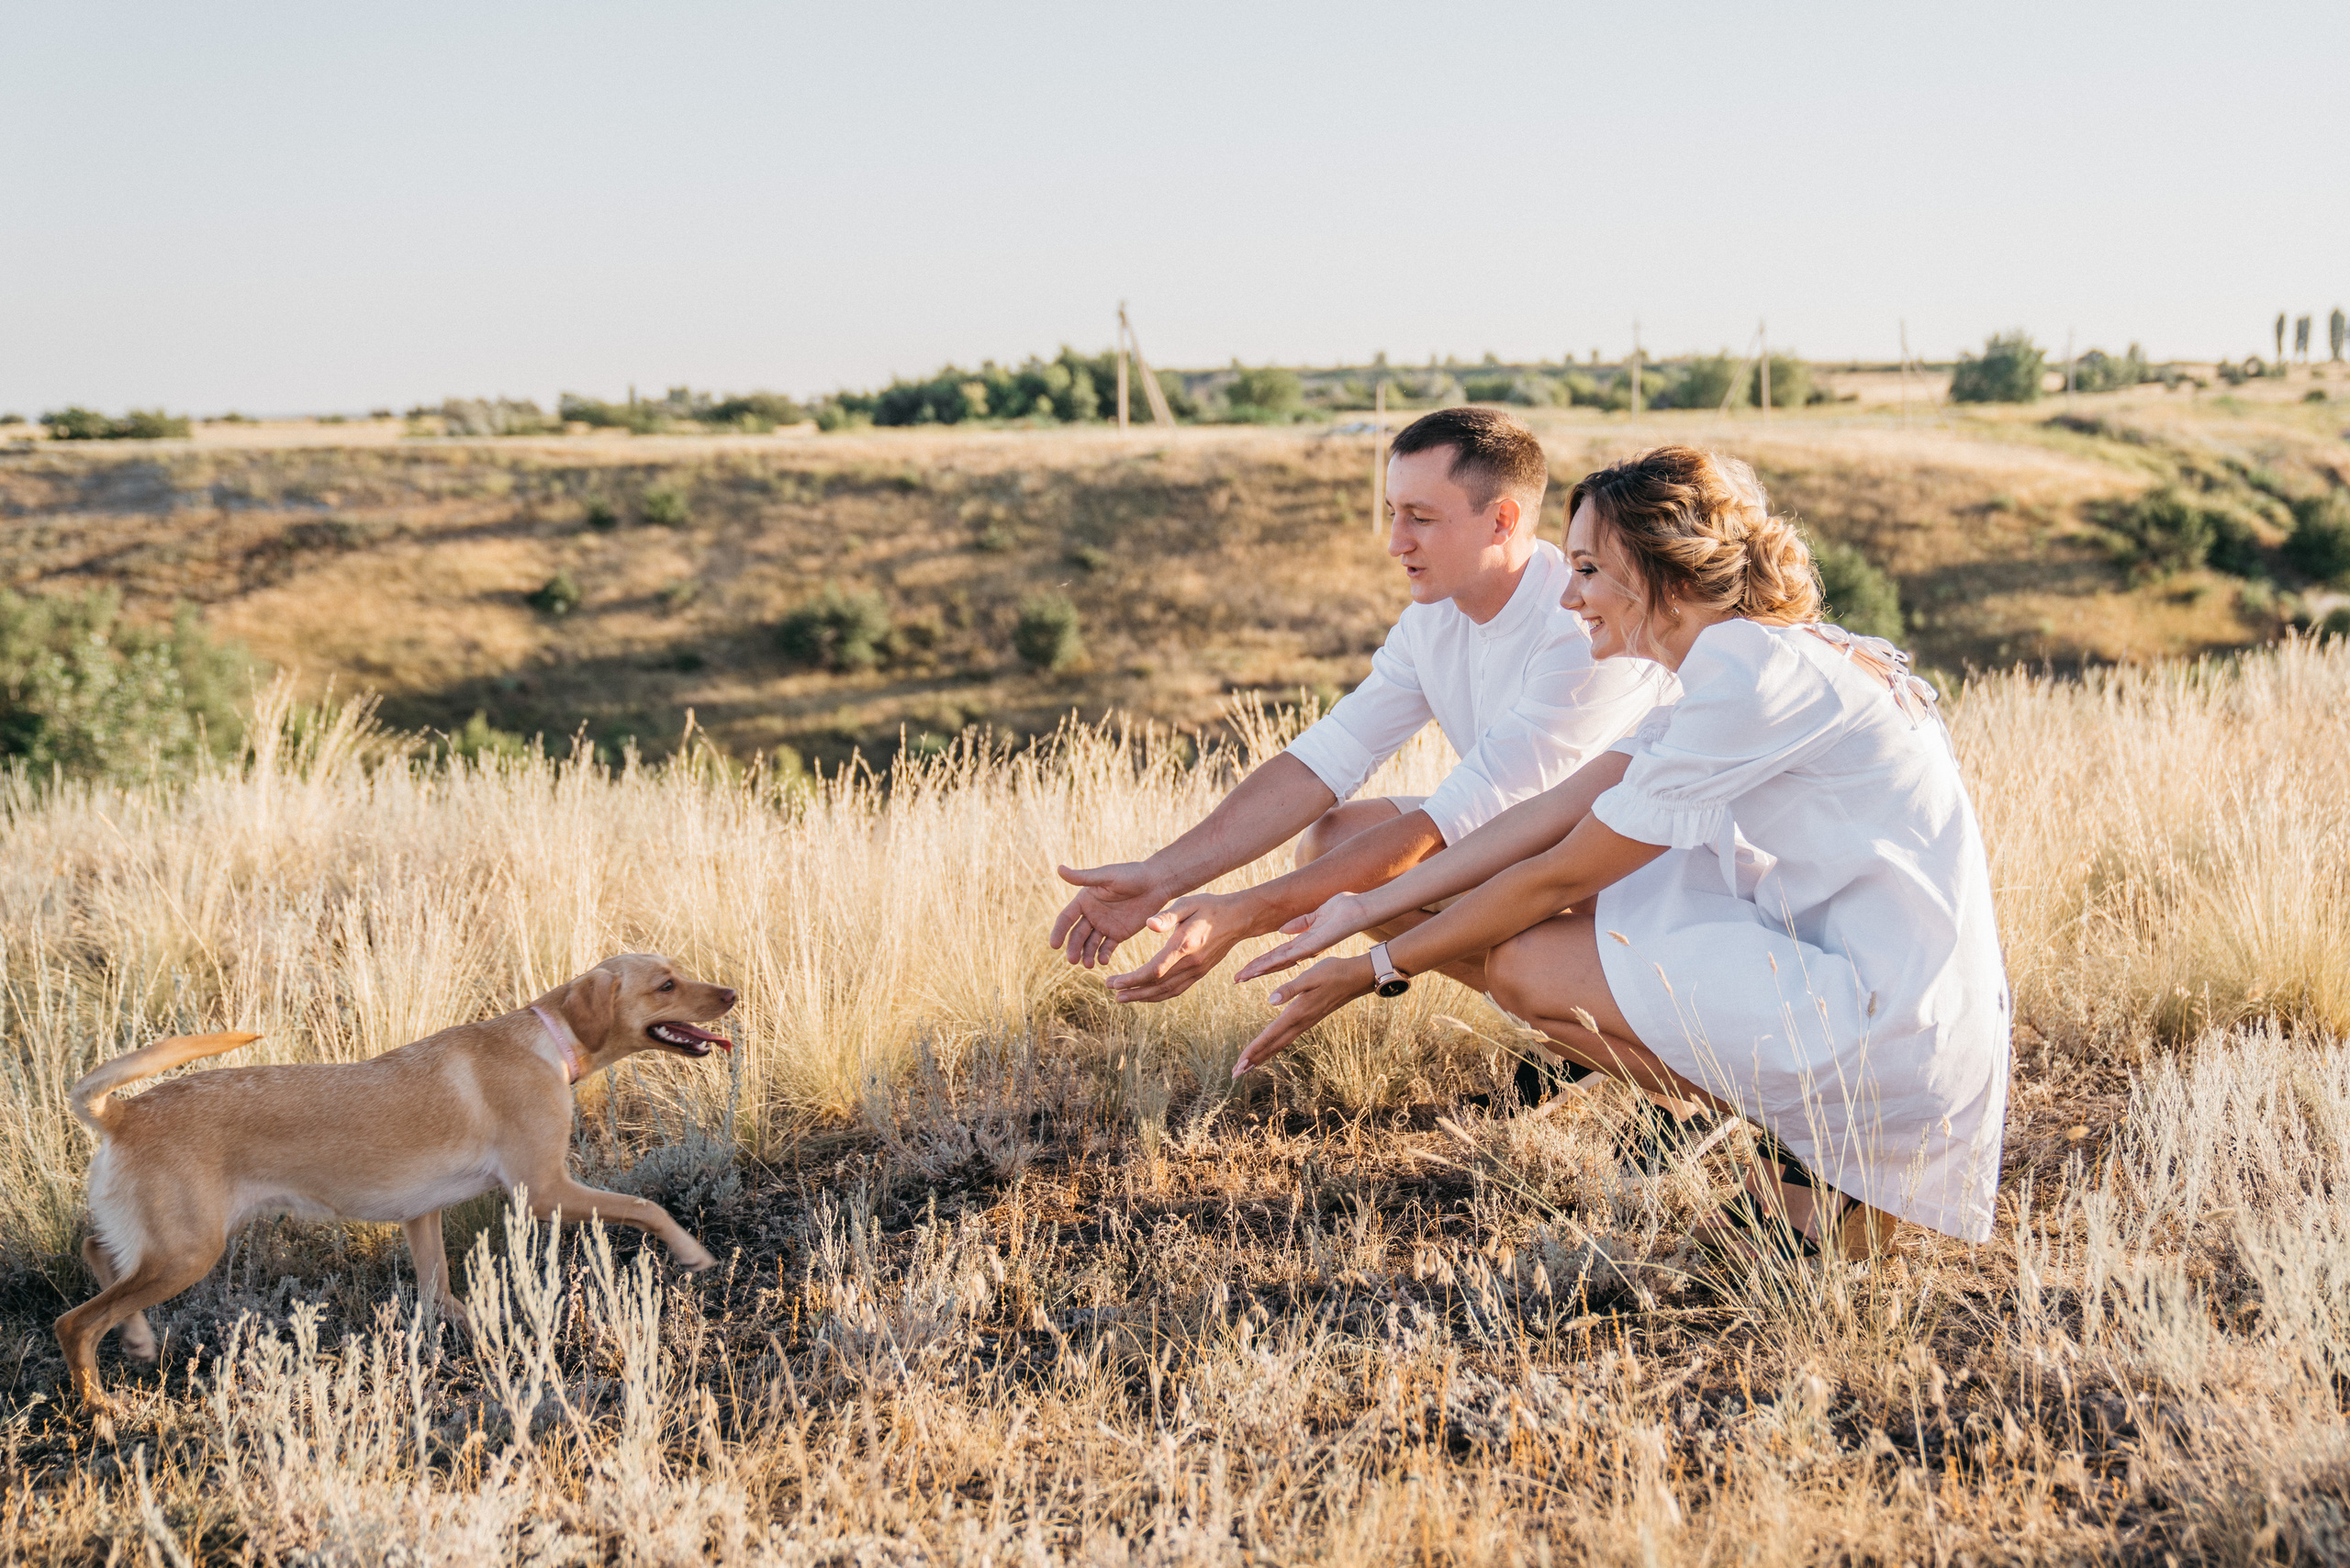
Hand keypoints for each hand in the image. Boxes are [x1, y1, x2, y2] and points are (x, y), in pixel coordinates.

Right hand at [1047, 862, 1170, 967]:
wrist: (1157, 883)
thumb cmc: (1131, 874)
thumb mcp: (1107, 876)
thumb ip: (1083, 877)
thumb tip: (1059, 869)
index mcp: (1085, 900)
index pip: (1066, 918)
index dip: (1059, 931)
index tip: (1054, 945)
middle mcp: (1091, 914)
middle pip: (1077, 935)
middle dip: (1073, 948)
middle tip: (1073, 961)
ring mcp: (1104, 925)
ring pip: (1090, 944)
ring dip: (1087, 955)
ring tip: (1089, 964)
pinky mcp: (1118, 934)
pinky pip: (1107, 948)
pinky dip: (1103, 955)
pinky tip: (1103, 961)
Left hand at [1106, 891, 1262, 1003]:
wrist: (1239, 918)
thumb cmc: (1210, 906)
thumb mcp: (1188, 903)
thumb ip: (1168, 915)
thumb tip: (1149, 924)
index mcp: (1184, 945)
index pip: (1154, 971)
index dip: (1133, 980)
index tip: (1114, 982)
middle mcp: (1191, 963)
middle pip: (1157, 986)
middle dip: (1133, 991)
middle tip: (1112, 991)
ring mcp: (1197, 971)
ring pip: (1167, 992)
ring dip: (1143, 997)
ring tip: (1123, 998)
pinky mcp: (1200, 973)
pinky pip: (1177, 990)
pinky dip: (1159, 996)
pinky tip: (1146, 995)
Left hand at [1232, 955, 1374, 1078]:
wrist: (1357, 977)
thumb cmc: (1333, 972)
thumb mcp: (1310, 976)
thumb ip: (1290, 988)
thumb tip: (1271, 1000)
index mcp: (1297, 1013)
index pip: (1270, 1036)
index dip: (1253, 1050)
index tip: (1239, 1064)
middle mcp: (1301, 1022)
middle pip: (1273, 1046)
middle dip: (1253, 1060)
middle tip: (1235, 1074)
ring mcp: (1306, 1022)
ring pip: (1280, 1044)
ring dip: (1263, 1055)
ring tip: (1248, 1066)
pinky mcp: (1309, 1019)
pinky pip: (1287, 1037)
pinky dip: (1274, 1046)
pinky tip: (1270, 1047)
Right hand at [1233, 892, 1371, 983]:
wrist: (1359, 909)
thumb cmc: (1344, 909)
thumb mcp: (1317, 914)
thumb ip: (1300, 922)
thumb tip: (1283, 929)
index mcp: (1304, 942)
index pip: (1278, 954)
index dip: (1261, 961)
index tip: (1246, 968)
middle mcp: (1304, 950)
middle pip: (1274, 962)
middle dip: (1255, 970)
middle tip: (1237, 979)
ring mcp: (1307, 950)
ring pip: (1277, 962)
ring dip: (1259, 969)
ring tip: (1242, 976)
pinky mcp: (1312, 946)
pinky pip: (1288, 955)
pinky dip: (1272, 961)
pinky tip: (1259, 966)